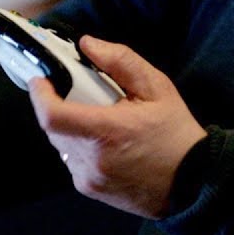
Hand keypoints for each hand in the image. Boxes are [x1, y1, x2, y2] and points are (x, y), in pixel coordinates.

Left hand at [27, 35, 206, 218]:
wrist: (194, 182)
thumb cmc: (177, 135)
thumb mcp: (157, 89)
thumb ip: (121, 62)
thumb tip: (88, 45)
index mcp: (108, 132)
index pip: (52, 115)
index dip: (39, 95)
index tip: (40, 80)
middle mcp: (93, 160)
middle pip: (53, 127)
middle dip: (60, 107)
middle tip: (84, 97)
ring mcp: (90, 179)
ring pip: (61, 144)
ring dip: (71, 128)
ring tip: (102, 123)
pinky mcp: (91, 189)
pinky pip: (72, 161)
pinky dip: (80, 148)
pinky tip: (107, 145)